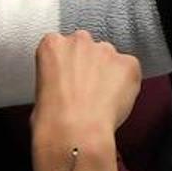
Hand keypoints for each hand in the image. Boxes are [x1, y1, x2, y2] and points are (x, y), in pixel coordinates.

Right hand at [29, 31, 141, 170]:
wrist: (74, 129)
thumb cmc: (52, 118)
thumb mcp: (41, 88)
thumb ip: (58, 74)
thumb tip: (68, 83)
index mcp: (52, 45)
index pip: (64, 45)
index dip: (69, 64)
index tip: (71, 77)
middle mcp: (80, 41)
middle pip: (89, 48)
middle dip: (90, 65)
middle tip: (88, 89)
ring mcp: (106, 50)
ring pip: (111, 58)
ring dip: (109, 73)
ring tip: (102, 99)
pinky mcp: (128, 63)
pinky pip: (130, 70)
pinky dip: (127, 83)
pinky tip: (115, 100)